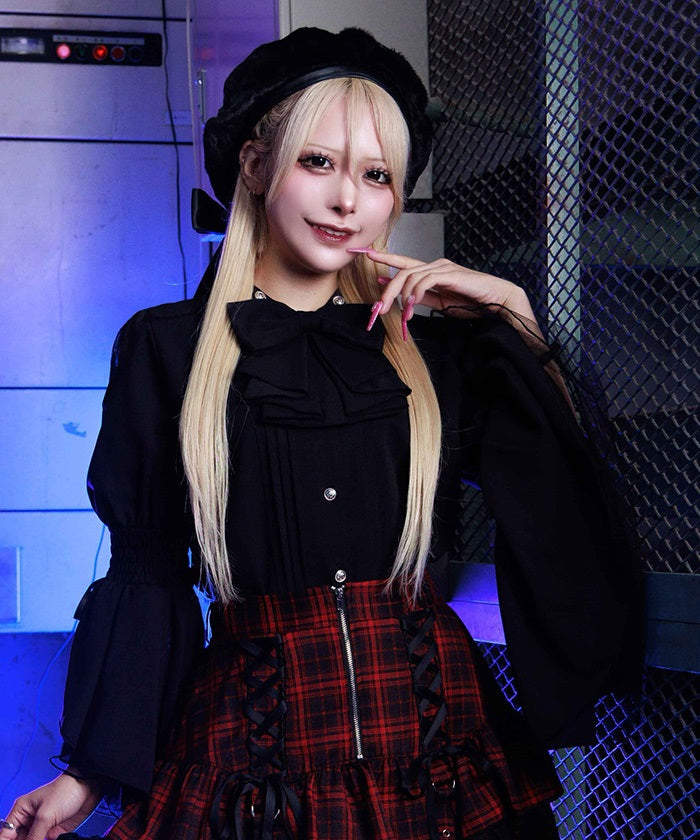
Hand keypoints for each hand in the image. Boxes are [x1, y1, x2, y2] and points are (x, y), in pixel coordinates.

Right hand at [1, 773, 102, 839]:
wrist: (90, 786)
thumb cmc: (66, 790)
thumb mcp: (46, 815)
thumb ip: (34, 836)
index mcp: (21, 812)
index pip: (5, 835)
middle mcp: (30, 820)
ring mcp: (42, 827)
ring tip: (46, 837)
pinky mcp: (55, 832)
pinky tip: (53, 839)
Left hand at [352, 247, 540, 338]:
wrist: (497, 302)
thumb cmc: (472, 302)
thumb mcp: (440, 303)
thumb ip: (421, 297)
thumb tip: (401, 295)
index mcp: (432, 271)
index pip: (404, 262)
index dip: (385, 258)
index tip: (366, 256)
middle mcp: (436, 265)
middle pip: (402, 271)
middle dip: (388, 290)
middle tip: (379, 308)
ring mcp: (443, 267)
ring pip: (411, 276)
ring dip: (402, 297)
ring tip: (404, 315)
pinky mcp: (451, 273)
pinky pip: (425, 280)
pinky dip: (416, 293)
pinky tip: (414, 306)